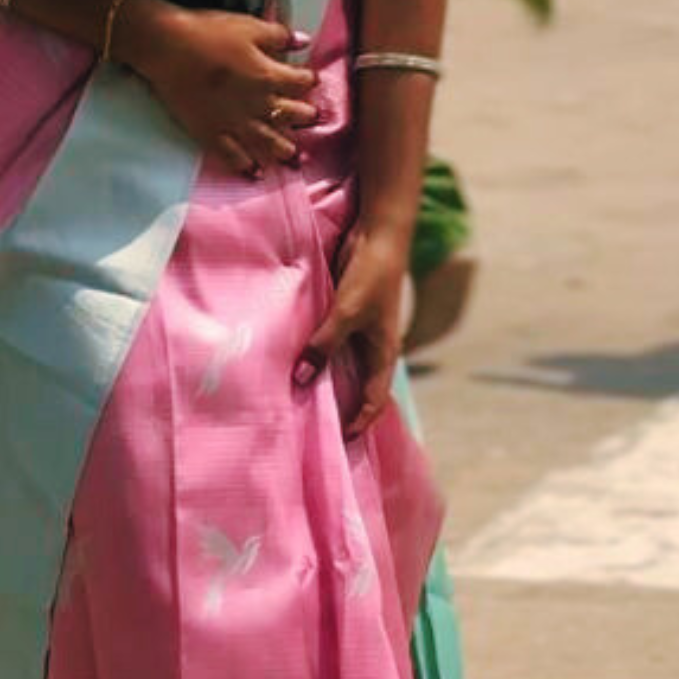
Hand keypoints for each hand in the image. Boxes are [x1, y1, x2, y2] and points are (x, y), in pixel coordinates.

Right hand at [134, 6, 320, 177]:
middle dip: (303, 116)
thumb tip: (303, 41)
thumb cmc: (208, 33)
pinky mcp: (211, 132)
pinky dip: (246, 166)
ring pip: (267, 142)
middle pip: (290, 115)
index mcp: (269, 76)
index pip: (301, 82)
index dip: (308, 80)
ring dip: (282, 148)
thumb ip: (279, 36)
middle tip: (309, 117)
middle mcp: (258, 105)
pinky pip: (233, 156)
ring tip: (291, 152)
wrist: (167, 48)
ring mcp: (235, 122)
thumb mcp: (250, 26)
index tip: (309, 79)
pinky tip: (255, 173)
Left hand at [291, 221, 408, 440]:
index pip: (374, 399)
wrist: (378, 236)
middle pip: (359, 388)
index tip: (341, 442)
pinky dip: (316, 357)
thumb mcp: (346, 313)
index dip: (360, 422)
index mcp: (383, 353)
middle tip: (317, 430)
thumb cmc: (371, 276)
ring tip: (300, 402)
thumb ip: (324, 345)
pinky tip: (295, 363)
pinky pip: (330, 344)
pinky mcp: (345, 316)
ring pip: (342, 367)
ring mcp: (359, 332)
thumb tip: (301, 379)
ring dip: (326, 383)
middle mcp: (373, 348)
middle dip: (343, 409)